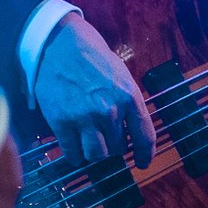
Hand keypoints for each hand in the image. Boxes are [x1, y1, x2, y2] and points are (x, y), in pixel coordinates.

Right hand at [30, 12, 157, 168]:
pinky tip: (75, 150)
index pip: (145, 136)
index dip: (145, 155)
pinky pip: (72, 152)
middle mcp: (109, 111)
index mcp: (129, 97)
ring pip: (96, 155)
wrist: (61, 45)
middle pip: (118, 149)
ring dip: (95, 155)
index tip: (142, 163)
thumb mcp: (122, 76)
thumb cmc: (94, 59)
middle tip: (107, 142)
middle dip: (114, 148)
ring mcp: (84, 118)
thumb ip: (129, 103)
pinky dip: (75, 156)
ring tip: (91, 147)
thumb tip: (133, 131)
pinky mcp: (61, 122)